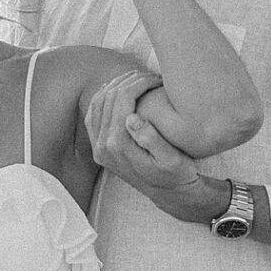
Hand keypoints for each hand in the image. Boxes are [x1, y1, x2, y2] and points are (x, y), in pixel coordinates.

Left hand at [84, 79, 218, 217]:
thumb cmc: (176, 174)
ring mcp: (98, 147)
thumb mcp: (172, 159)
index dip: (140, 82)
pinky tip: (119, 91)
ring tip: (138, 79)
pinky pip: (93, 114)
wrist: (168, 193)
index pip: (122, 99)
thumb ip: (151, 139)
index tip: (158, 79)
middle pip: (108, 97)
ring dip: (116, 85)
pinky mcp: (99, 147)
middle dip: (129, 80)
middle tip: (150, 76)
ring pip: (97, 102)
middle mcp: (103, 146)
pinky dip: (103, 97)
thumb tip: (131, 118)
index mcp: (119, 145)